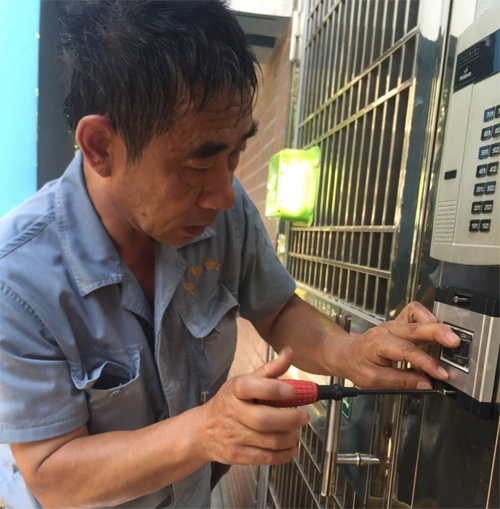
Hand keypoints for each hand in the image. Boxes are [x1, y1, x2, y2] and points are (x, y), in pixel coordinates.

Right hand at [198, 348, 308, 465]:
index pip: (251, 387)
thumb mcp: (245, 382)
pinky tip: (292, 448)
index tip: (293, 390)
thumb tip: (290, 353)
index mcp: (234, 390)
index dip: (273, 389)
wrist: (203, 431)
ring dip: (290, 437)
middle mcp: (232, 413)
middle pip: (264, 419)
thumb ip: (270, 370)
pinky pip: (266, 458)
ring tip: (297, 431)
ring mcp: (233, 436)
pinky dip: (284, 455)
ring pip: (269, 441)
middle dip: (290, 419)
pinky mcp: (237, 455)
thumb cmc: (230, 403)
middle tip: (304, 416)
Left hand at [336, 301, 459, 388]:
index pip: (406, 350)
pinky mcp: (399, 322)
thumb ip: (401, 381)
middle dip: (437, 333)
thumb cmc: (357, 365)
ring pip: (416, 314)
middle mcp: (387, 329)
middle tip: (454, 343)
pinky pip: (414, 311)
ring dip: (434, 324)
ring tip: (448, 338)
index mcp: (378, 343)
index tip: (441, 373)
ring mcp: (394, 323)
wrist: (346, 353)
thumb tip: (426, 383)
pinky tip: (434, 329)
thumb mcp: (374, 380)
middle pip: (415, 327)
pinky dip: (427, 317)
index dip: (427, 362)